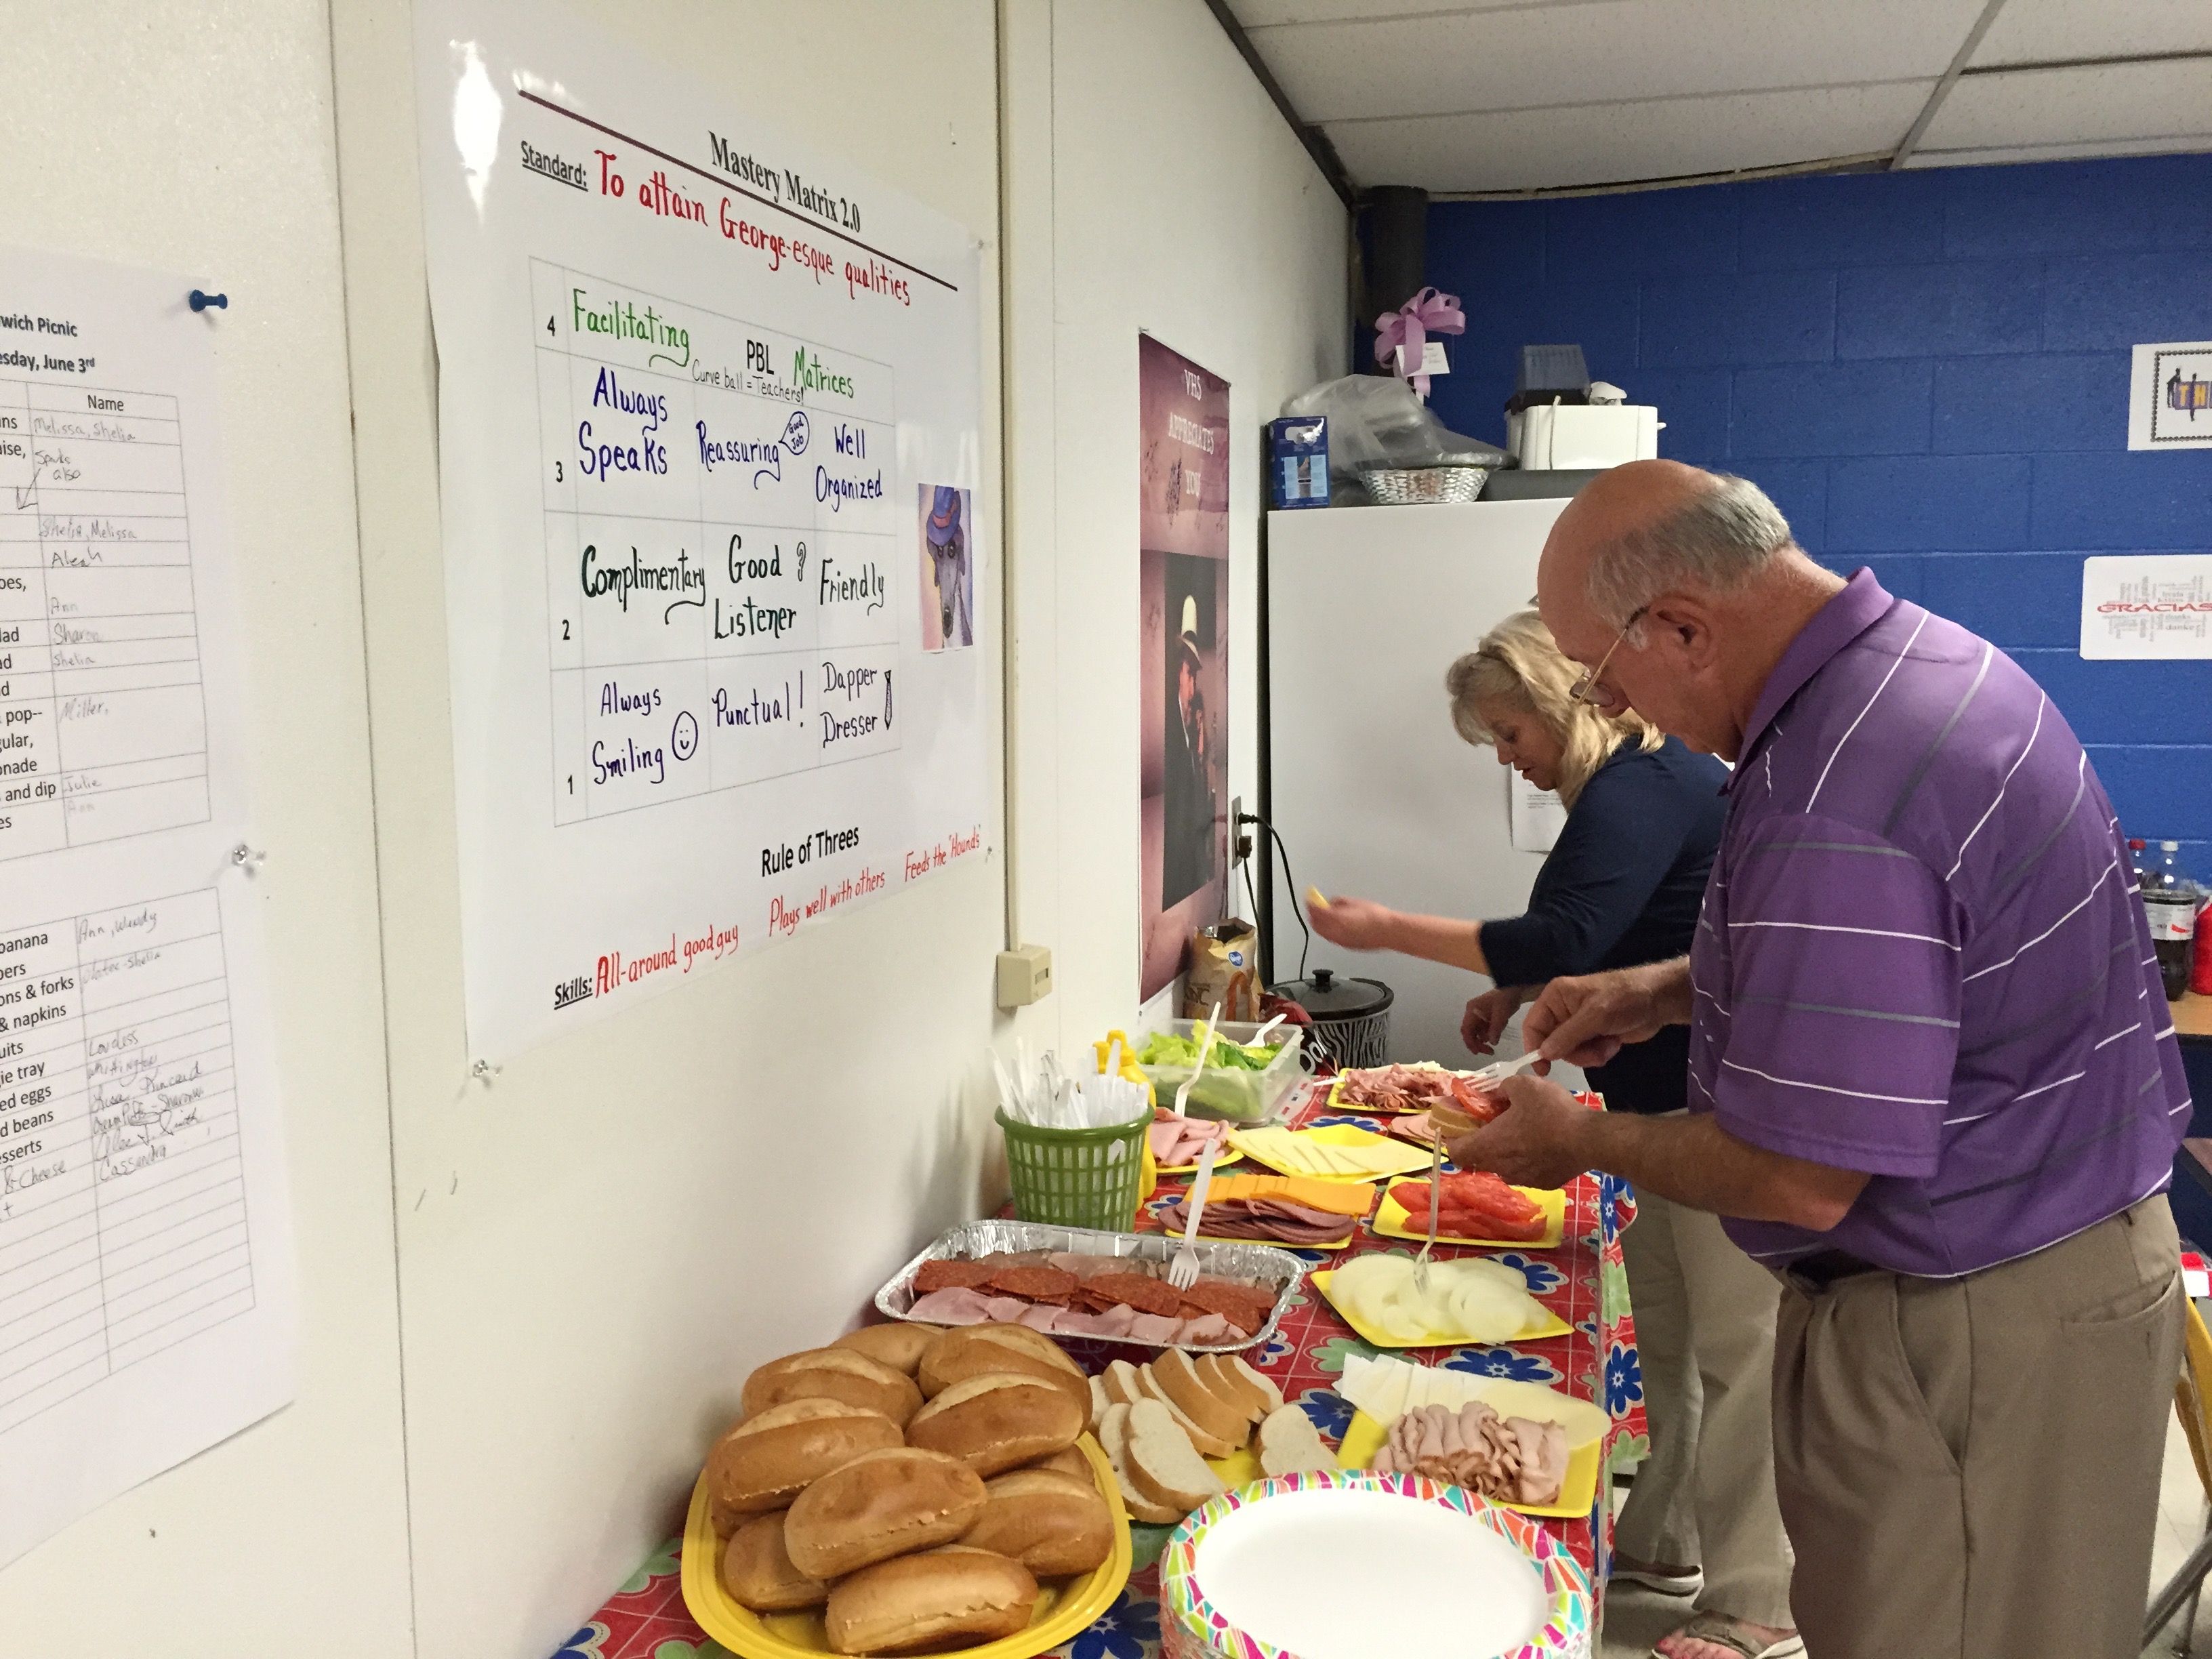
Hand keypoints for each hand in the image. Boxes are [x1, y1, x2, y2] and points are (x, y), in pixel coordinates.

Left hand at [1306, 894, 1395, 951]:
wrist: (1388, 932)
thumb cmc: (1376, 917)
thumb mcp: (1354, 902)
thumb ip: (1338, 902)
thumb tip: (1331, 903)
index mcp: (1336, 919)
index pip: (1315, 911)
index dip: (1310, 904)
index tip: (1310, 899)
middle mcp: (1335, 932)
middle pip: (1316, 924)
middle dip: (1313, 915)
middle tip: (1314, 908)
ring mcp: (1340, 941)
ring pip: (1323, 933)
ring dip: (1320, 924)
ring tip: (1324, 916)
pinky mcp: (1346, 946)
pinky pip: (1332, 938)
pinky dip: (1329, 931)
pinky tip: (1336, 925)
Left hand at [1446, 1073, 1590, 1190]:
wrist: (1590, 1140)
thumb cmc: (1551, 1112)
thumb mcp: (1523, 1085)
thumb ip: (1502, 1087)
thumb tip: (1498, 1091)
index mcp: (1489, 1145)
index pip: (1454, 1151)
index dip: (1453, 1137)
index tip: (1461, 1123)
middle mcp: (1501, 1168)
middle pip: (1478, 1158)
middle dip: (1481, 1140)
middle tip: (1492, 1121)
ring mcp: (1523, 1179)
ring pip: (1502, 1165)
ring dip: (1505, 1150)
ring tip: (1521, 1131)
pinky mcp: (1543, 1183)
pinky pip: (1525, 1171)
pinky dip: (1526, 1159)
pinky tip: (1542, 1143)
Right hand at [1460, 987, 1521, 1055]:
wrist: (1513, 988)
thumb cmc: (1505, 999)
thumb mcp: (1501, 1014)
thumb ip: (1495, 1029)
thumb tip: (1492, 1043)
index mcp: (1472, 1010)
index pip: (1466, 1030)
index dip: (1470, 1042)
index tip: (1478, 1052)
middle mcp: (1472, 1013)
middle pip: (1470, 1032)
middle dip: (1478, 1043)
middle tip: (1490, 1052)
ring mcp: (1479, 1015)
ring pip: (1477, 1032)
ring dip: (1485, 1039)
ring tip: (1495, 1042)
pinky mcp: (1486, 1017)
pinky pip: (1485, 1029)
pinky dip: (1490, 1034)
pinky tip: (1498, 1033)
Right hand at [1521, 960, 1687, 1070]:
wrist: (1659, 1000)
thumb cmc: (1624, 999)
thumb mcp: (1594, 1016)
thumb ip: (1567, 1036)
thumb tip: (1543, 1054)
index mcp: (1556, 997)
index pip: (1533, 1025)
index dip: (1535, 1047)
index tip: (1544, 1069)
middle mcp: (1563, 1011)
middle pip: (1552, 1043)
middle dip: (1574, 1052)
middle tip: (1594, 1052)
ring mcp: (1579, 1024)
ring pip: (1571, 1052)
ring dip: (1590, 1054)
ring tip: (1608, 1044)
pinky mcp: (1594, 1035)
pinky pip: (1586, 1054)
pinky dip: (1600, 1053)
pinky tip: (1614, 1043)